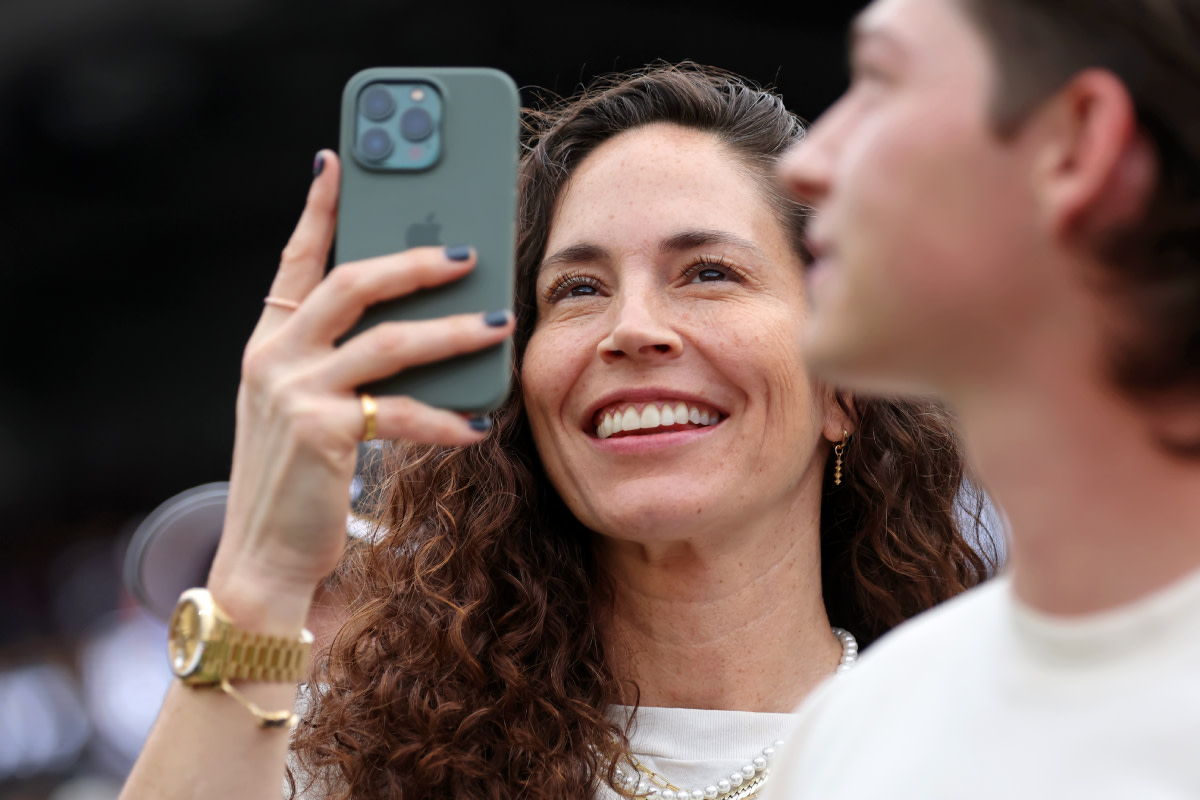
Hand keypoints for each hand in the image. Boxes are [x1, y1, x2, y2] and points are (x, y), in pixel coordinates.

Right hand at [207, 150, 514, 631]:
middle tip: (469, 252)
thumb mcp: (306, 409)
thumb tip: (424, 326)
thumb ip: (342, 362)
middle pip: (352, 283)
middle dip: (415, 261)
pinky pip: (399, 412)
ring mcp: (292, 393)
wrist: (262, 558)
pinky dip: (444, 417)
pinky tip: (476, 424)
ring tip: (499, 323)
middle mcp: (273, 357)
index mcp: (269, 342)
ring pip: (388, 341)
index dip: (319, 208)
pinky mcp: (321, 433)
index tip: (337, 160)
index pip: (295, 259)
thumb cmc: (298, 481)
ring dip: (451, 332)